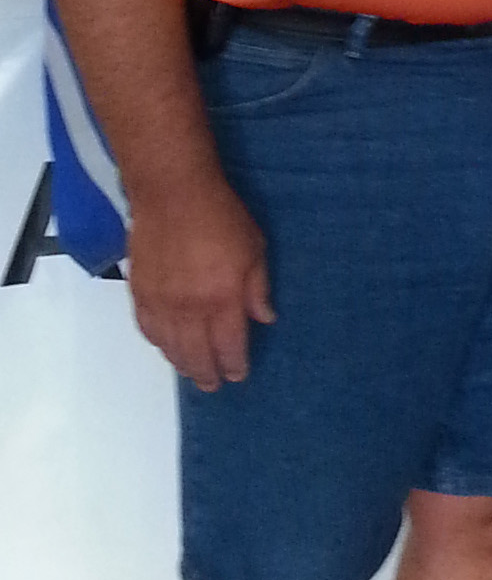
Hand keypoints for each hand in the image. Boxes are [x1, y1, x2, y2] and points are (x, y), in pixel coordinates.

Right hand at [126, 174, 273, 391]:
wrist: (172, 193)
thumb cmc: (221, 216)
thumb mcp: (255, 249)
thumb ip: (258, 289)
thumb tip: (264, 319)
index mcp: (223, 299)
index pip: (229, 346)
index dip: (234, 365)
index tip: (238, 375)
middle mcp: (190, 308)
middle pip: (196, 354)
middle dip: (207, 373)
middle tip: (213, 385)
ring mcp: (161, 302)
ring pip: (169, 347)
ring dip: (181, 363)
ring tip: (192, 372)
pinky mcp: (139, 292)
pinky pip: (147, 328)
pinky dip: (158, 343)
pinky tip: (166, 346)